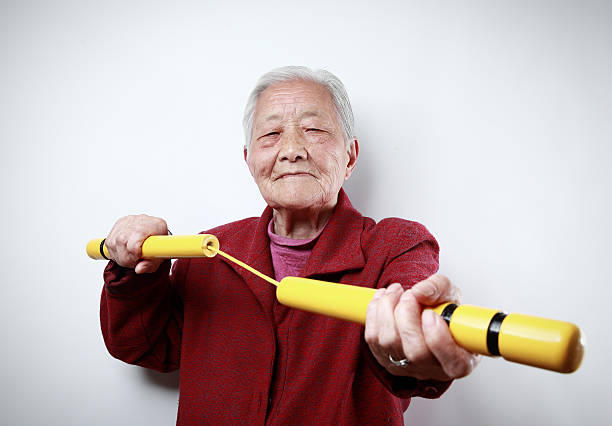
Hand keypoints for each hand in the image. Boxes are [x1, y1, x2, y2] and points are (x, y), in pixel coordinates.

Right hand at [105, 214, 167, 273]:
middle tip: (135, 260)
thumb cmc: (160, 245)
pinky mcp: (118, 224)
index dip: (135, 253)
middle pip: (122, 242)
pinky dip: (116, 252)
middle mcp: (140, 220)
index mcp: (155, 225)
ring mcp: (127, 221)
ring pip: (114, 244)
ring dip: (121, 256)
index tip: (138, 258)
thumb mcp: (160, 258)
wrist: (157, 234)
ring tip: (132, 256)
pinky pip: (109, 243)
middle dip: (127, 258)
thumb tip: (139, 269)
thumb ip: (150, 265)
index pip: (136, 240)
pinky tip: (125, 251)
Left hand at [364, 274, 478, 379]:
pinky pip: (372, 339)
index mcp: (461, 359)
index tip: (430, 314)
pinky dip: (374, 313)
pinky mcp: (385, 360)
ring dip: (387, 309)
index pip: (453, 362)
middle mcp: (433, 368)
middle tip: (410, 294)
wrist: (426, 315)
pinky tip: (383, 299)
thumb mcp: (451, 294)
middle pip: (415, 351)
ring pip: (390, 343)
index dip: (438, 339)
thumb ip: (439, 289)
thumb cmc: (443, 311)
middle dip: (407, 315)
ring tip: (396, 291)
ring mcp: (407, 367)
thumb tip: (420, 291)